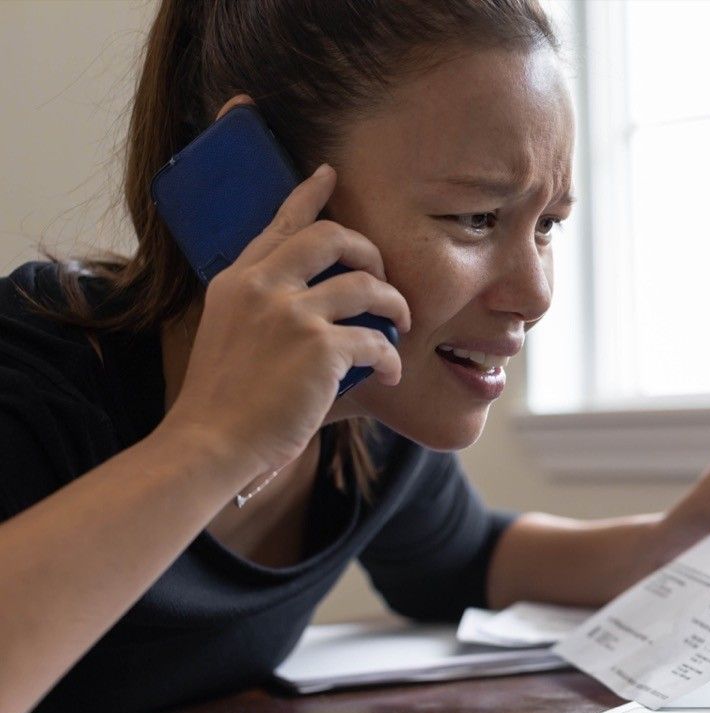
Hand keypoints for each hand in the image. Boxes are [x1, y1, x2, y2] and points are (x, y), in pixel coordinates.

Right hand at [158, 164, 410, 475]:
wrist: (209, 442)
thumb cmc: (223, 402)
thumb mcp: (227, 335)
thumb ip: (260, 309)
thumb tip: (312, 306)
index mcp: (237, 280)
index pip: (280, 224)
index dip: (308, 195)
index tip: (329, 175)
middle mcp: (263, 286)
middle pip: (333, 237)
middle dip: (371, 251)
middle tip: (384, 278)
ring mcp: (292, 314)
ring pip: (368, 285)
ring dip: (396, 305)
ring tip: (403, 325)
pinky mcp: (321, 349)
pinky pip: (377, 340)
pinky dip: (392, 357)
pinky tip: (391, 373)